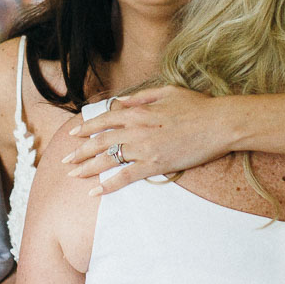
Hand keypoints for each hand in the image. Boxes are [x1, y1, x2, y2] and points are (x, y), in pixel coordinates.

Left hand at [63, 86, 231, 192]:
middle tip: (65, 161)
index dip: (87, 128)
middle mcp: (136, 130)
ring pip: (107, 160)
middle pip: (100, 142)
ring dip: (87, 169)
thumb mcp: (166, 91)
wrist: (219, 123)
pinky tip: (96, 192)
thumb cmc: (197, 105)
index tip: (73, 135)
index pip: (104, 120)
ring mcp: (144, 148)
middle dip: (79, 152)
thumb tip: (121, 102)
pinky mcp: (155, 165)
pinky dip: (108, 185)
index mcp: (138, 111)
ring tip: (73, 176)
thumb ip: (141, 97)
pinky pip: (126, 177)